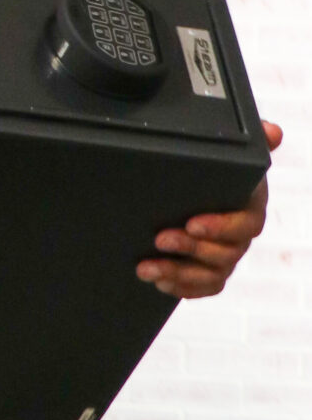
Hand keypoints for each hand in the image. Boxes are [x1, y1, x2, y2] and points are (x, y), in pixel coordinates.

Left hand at [138, 120, 281, 298]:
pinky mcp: (210, 271)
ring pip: (212, 274)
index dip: (221, 228)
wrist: (195, 185)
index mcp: (249, 207)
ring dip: (179, 273)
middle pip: (225, 254)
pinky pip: (203, 287)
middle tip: (161, 239)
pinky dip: (182, 288)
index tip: (192, 223)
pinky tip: (159, 282)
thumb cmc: (218, 170)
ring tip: (147, 267)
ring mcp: (226, 256)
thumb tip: (272, 132)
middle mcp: (241, 236)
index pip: (245, 225)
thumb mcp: (231, 152)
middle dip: (192, 249)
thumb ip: (252, 142)